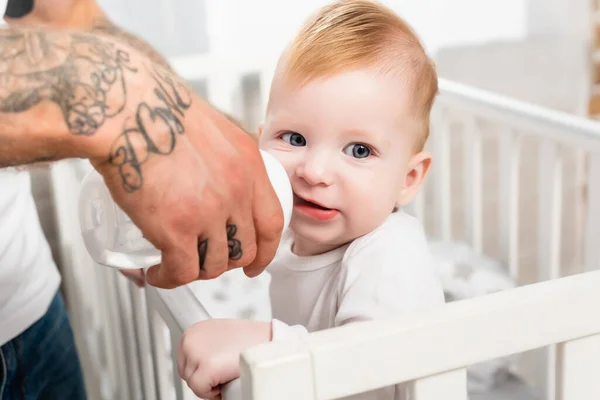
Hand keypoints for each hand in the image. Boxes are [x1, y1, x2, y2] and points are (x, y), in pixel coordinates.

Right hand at [91, 65, 283, 287]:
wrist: (127, 109)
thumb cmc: (158, 110)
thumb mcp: (213, 128)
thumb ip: (225, 158)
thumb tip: (219, 178)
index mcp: (248, 165)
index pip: (272, 221)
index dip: (266, 249)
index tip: (257, 261)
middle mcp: (235, 190)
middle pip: (245, 248)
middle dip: (229, 264)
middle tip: (211, 264)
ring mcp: (208, 212)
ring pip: (215, 264)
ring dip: (197, 272)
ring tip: (178, 265)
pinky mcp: (175, 229)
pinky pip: (182, 271)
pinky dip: (170, 279)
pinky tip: (158, 273)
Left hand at [177, 319, 270, 398]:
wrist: (269, 341)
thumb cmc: (252, 340)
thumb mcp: (221, 336)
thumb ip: (207, 345)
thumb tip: (200, 361)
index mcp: (194, 331)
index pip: (185, 361)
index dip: (200, 370)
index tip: (214, 371)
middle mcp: (191, 339)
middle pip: (186, 373)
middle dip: (203, 378)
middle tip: (223, 374)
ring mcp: (197, 353)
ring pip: (192, 383)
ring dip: (209, 384)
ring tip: (227, 374)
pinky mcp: (206, 368)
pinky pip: (201, 391)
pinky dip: (214, 393)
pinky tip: (228, 381)